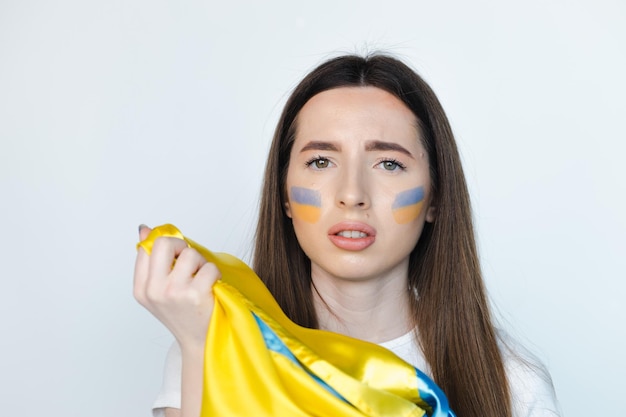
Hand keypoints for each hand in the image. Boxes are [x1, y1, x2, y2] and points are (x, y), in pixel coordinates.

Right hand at [133, 225, 219, 349]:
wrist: (200, 342)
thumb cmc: (182, 314)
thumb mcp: (160, 290)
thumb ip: (152, 261)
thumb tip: (144, 229)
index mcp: (141, 288)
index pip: (146, 248)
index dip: (165, 246)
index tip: (175, 256)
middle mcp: (154, 291)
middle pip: (163, 243)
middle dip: (180, 246)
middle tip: (189, 260)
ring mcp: (174, 293)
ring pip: (189, 253)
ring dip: (200, 261)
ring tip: (201, 276)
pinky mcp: (195, 295)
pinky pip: (208, 267)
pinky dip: (214, 273)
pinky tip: (211, 285)